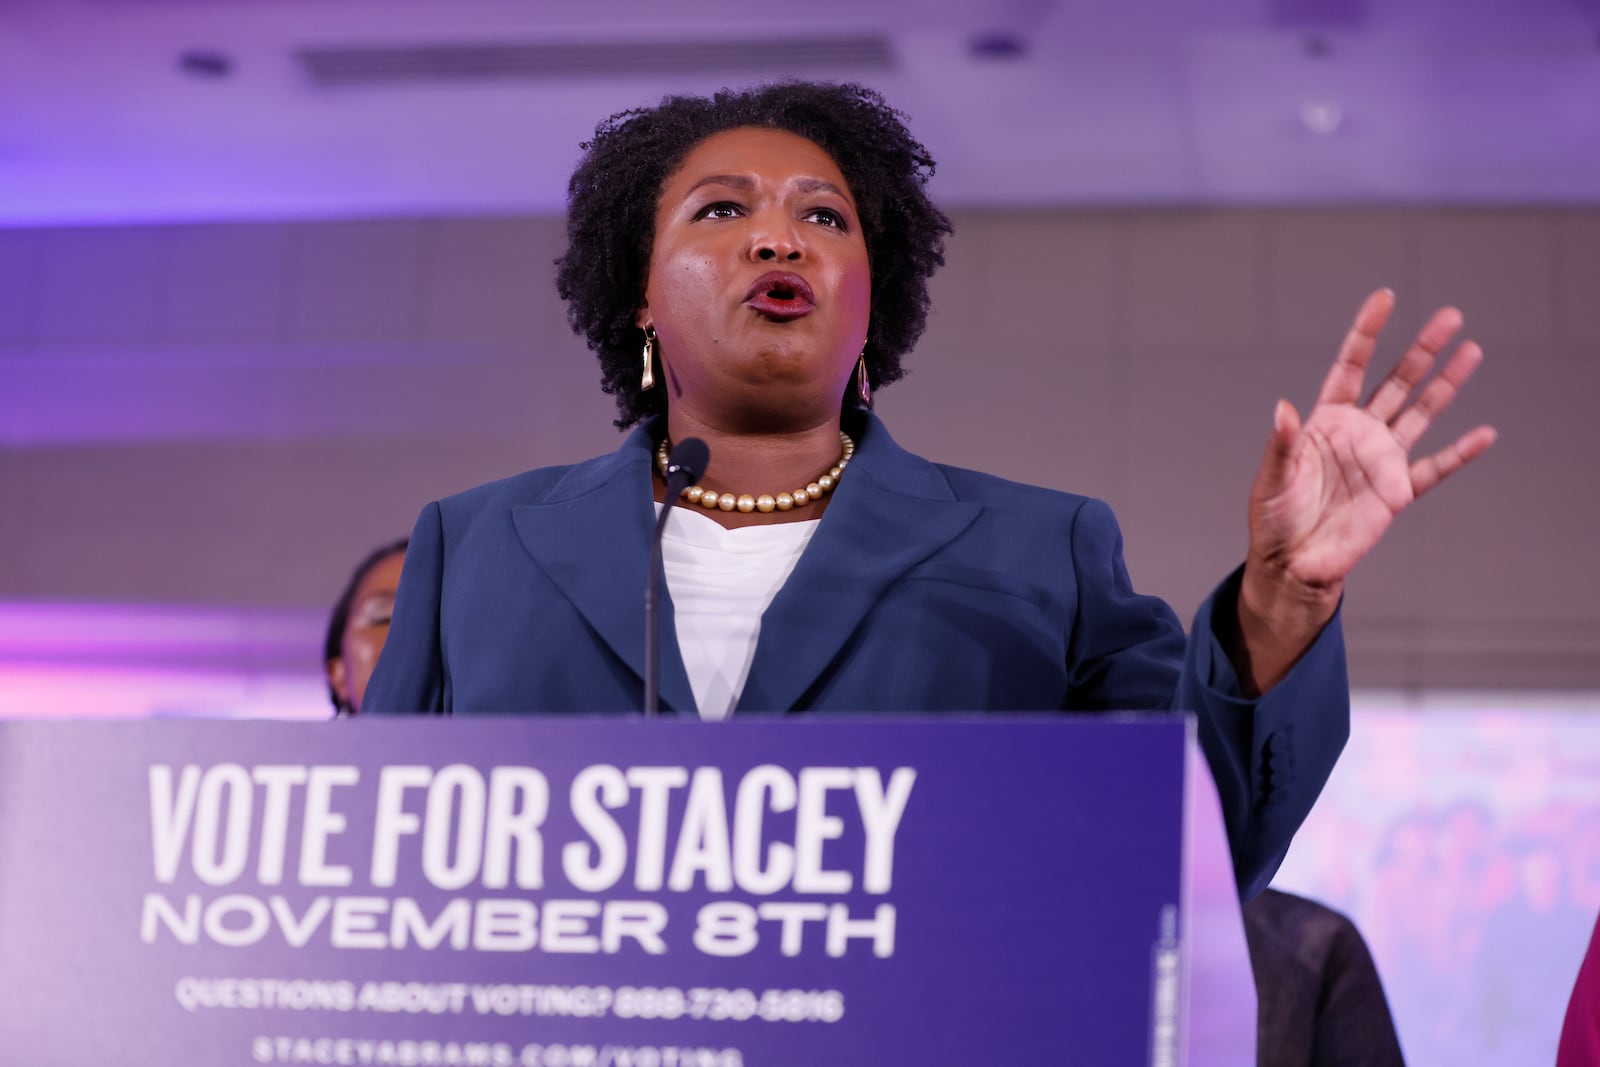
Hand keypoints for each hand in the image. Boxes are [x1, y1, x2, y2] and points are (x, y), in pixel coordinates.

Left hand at [1235, 288, 1496, 690]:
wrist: (1292, 564)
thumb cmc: (1274, 520)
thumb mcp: (1271, 479)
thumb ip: (1280, 444)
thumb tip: (1282, 408)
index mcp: (1324, 423)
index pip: (1350, 368)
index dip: (1366, 333)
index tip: (1384, 298)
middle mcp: (1358, 434)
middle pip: (1396, 382)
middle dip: (1422, 350)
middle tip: (1450, 316)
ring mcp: (1380, 461)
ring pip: (1420, 413)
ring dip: (1446, 385)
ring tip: (1472, 351)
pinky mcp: (1395, 493)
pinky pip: (1434, 469)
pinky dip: (1460, 453)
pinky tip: (1484, 434)